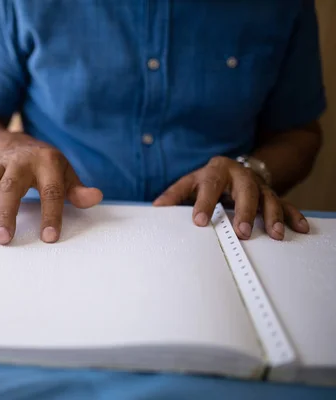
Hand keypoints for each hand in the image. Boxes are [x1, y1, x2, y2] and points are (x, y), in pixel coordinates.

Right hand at [0, 134, 102, 244]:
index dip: (51, 214)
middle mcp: (20, 161)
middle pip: (11, 185)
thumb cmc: (45, 166)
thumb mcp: (65, 173)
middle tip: (4, 240)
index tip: (49, 238)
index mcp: (47, 162)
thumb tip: (95, 198)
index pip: (51, 190)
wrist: (15, 142)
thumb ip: (77, 189)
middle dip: (6, 212)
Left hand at [153, 156, 309, 239]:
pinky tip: (299, 228)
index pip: (209, 186)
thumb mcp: (190, 182)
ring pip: (269, 197)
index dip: (204, 204)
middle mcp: (240, 175)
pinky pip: (286, 204)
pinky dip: (293, 216)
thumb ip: (174, 195)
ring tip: (273, 234)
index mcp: (216, 171)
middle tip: (241, 231)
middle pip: (245, 190)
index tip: (199, 221)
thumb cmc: (208, 179)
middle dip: (244, 210)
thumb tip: (156, 207)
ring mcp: (258, 185)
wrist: (232, 167)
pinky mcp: (272, 194)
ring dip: (271, 216)